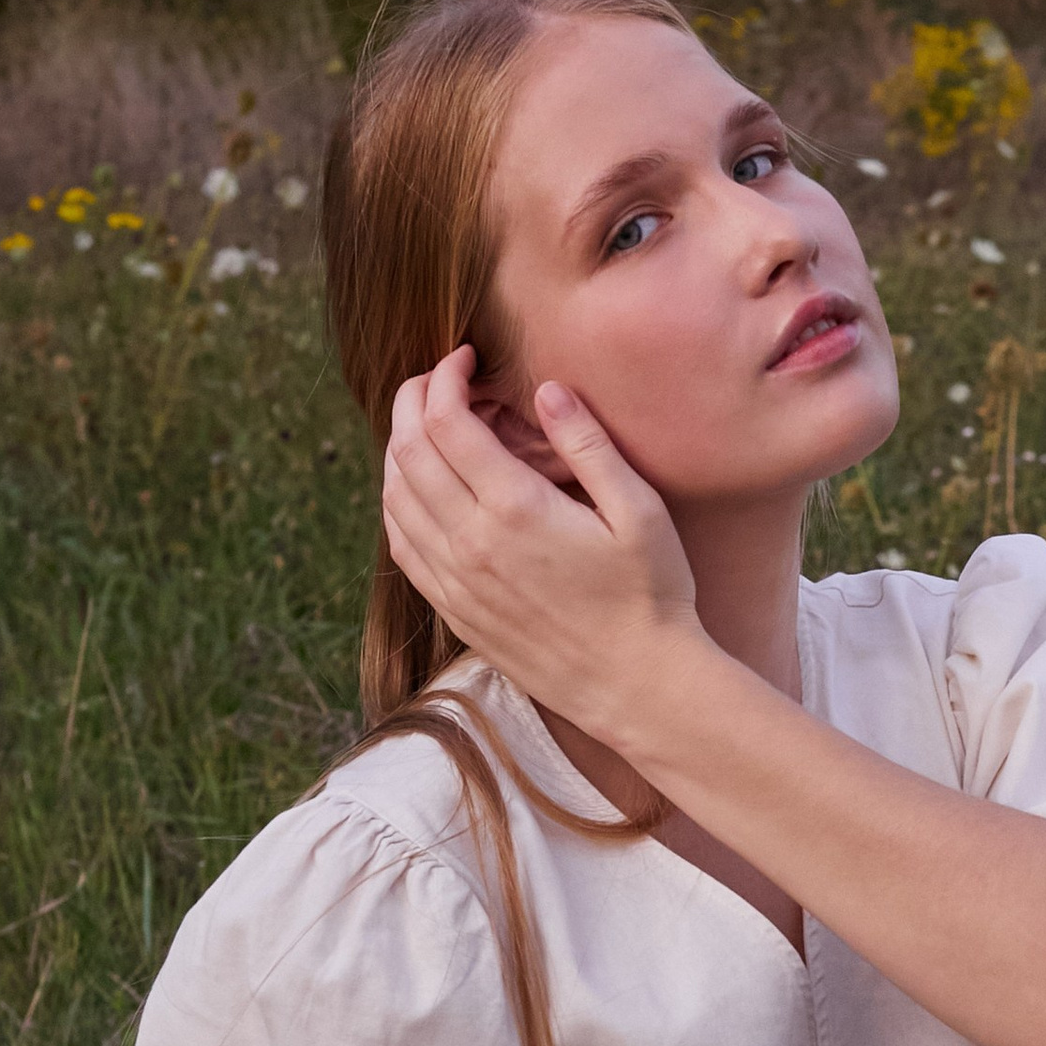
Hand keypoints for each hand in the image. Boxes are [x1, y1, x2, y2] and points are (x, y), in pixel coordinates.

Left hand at [382, 348, 709, 728]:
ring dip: (399, 448)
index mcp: (514, 509)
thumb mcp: (639, 511)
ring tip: (425, 425)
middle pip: (407, 451)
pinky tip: (416, 488)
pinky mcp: (456, 611)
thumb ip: (589, 445)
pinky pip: (401, 546)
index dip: (443, 377)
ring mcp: (456, 582)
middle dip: (413, 400)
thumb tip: (549, 390)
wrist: (638, 686)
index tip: (463, 358)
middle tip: (436, 379)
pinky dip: (397, 503)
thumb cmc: (652, 596)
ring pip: (394, 497)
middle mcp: (471, 544)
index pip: (445, 421)